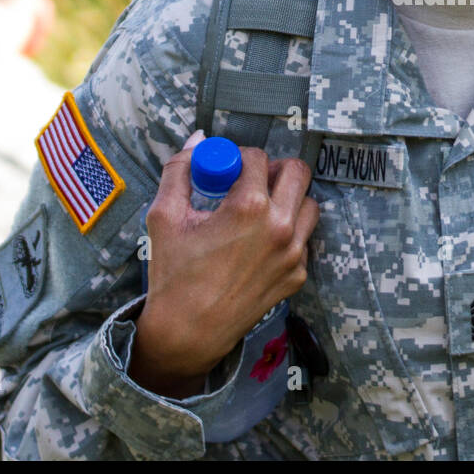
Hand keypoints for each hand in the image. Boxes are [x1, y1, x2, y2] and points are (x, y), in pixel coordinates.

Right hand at [128, 133, 318, 397]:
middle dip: (272, 169)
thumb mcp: (164, 216)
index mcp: (249, 207)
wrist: (188, 332)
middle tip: (250, 181)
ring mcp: (293, 253)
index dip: (238, 157)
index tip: (226, 169)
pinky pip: (304, 239)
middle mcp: (280, 227)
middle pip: (297, 172)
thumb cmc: (174, 274)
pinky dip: (288, 232)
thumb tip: (197, 140)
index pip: (257, 157)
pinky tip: (260, 242)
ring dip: (287, 198)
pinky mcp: (297, 275)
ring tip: (259, 209)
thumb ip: (180, 170)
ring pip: (308, 204)